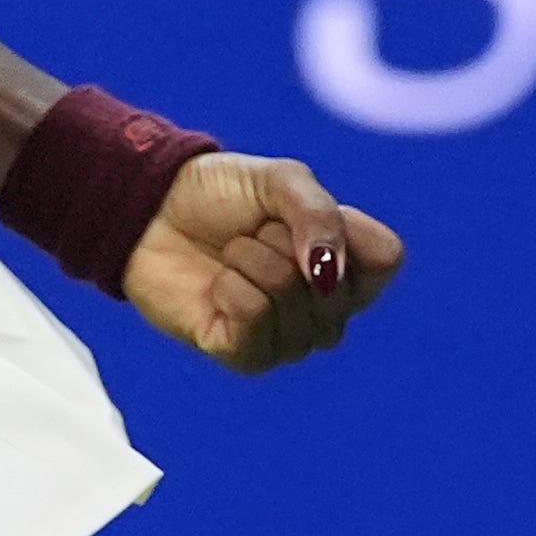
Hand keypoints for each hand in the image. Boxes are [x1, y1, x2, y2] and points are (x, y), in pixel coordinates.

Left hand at [124, 152, 403, 373]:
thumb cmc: (220, 194)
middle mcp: (325, 310)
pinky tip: (218, 284)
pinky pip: (256, 325)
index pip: (386, 259)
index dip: (340, 227)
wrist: (150, 208)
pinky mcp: (245, 355)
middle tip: (254, 230)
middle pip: (336, 288)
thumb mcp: (279, 179)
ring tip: (232, 253)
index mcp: (347, 265)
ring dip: (252, 262)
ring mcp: (288, 337)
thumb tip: (330, 272)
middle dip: (283, 242)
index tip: (299, 211)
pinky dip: (231, 290)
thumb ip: (318, 214)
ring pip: (294, 307)